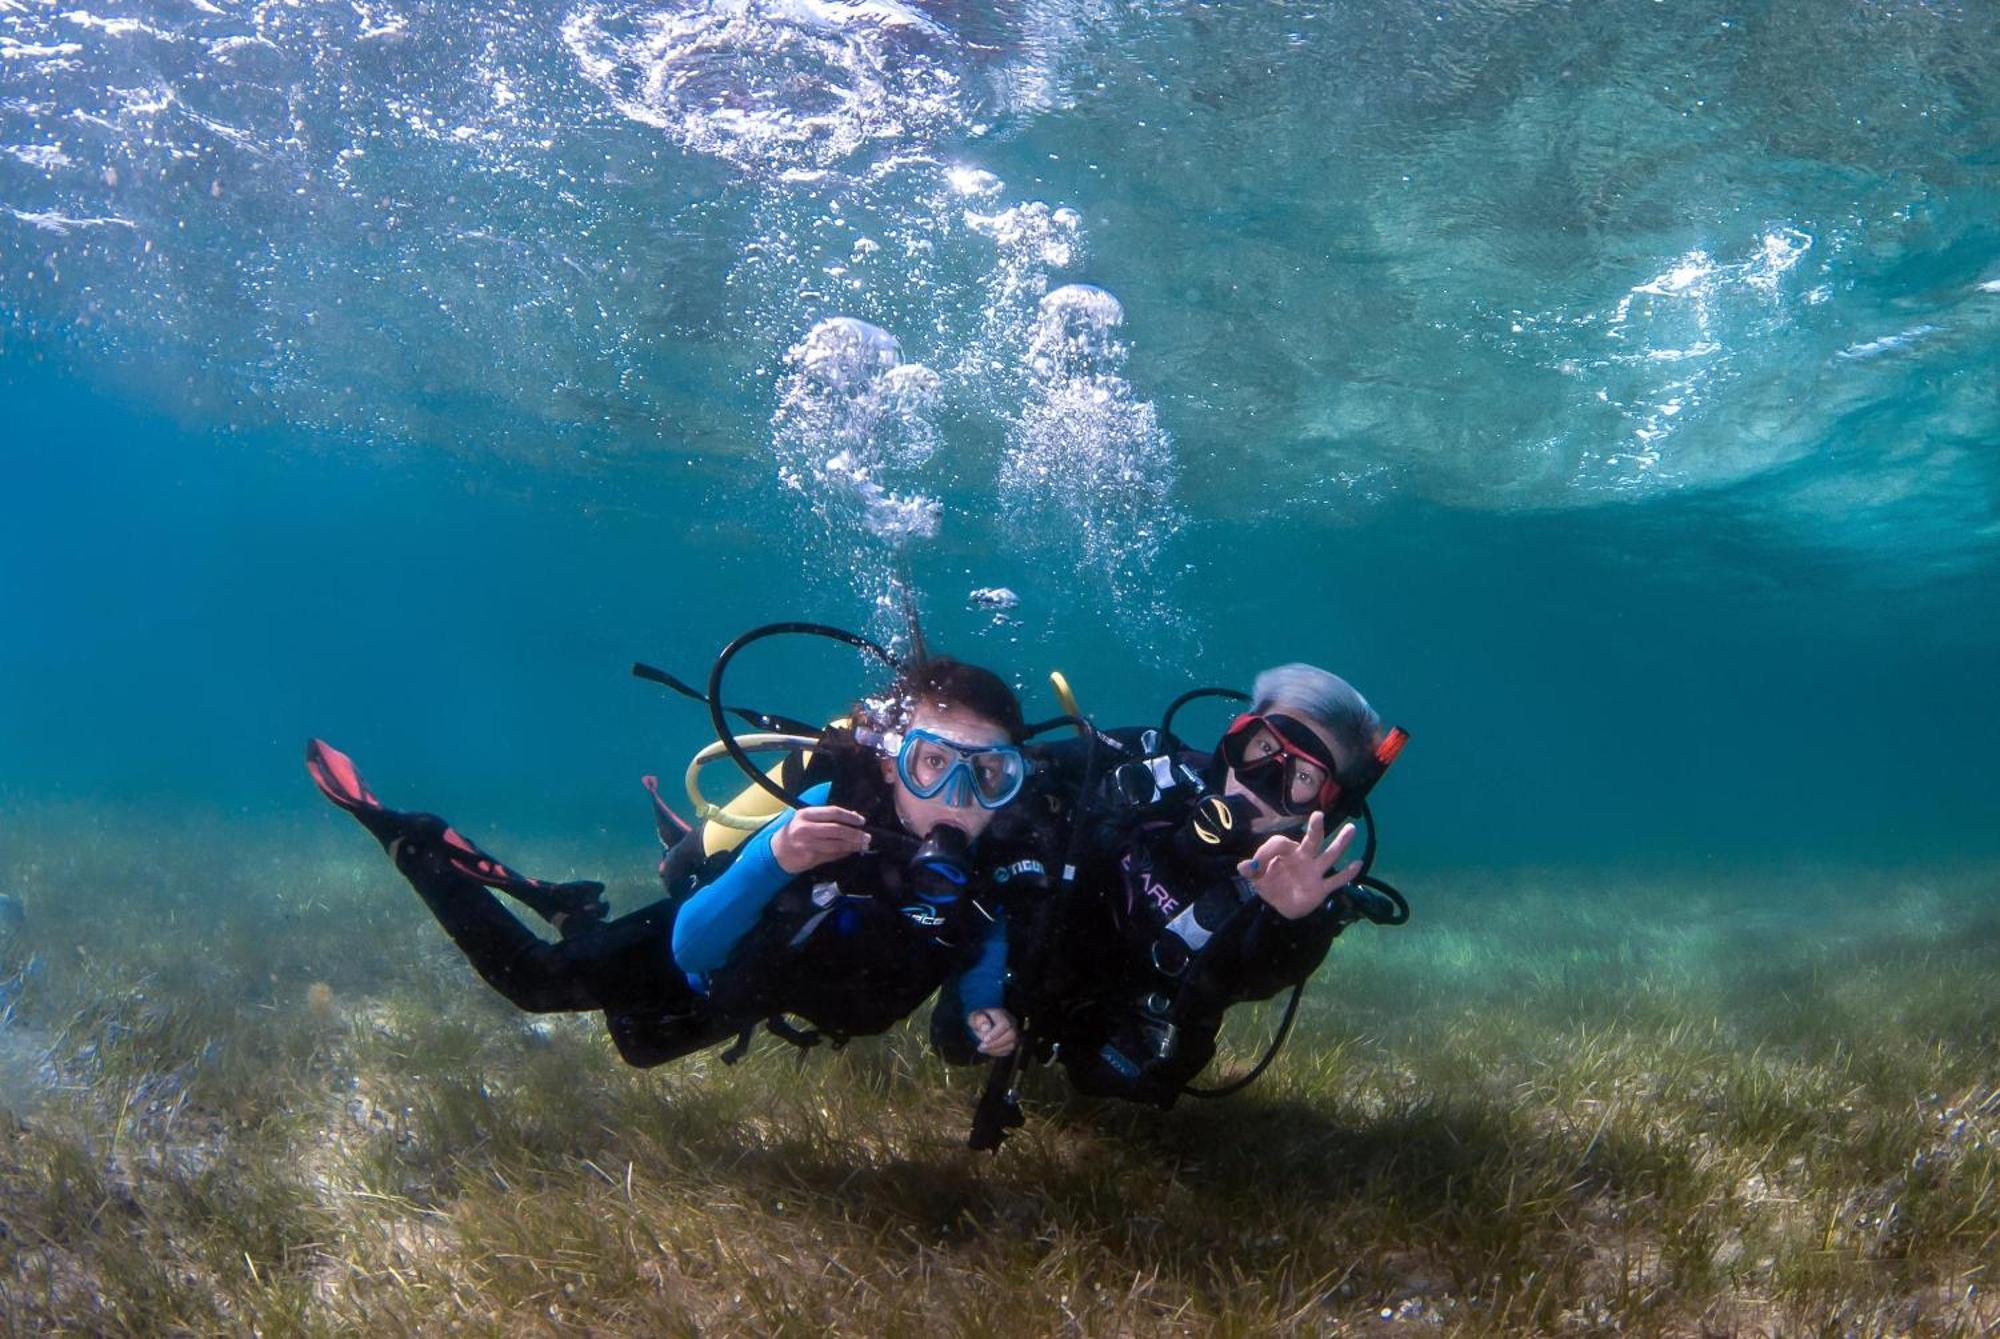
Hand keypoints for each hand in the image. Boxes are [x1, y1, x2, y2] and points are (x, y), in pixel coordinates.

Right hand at [770, 805, 870, 874]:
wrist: (777, 852)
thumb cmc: (795, 832)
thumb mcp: (807, 819)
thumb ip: (827, 818)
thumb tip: (853, 819)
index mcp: (806, 814)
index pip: (833, 812)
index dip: (850, 816)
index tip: (861, 821)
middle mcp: (806, 828)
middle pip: (837, 829)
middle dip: (855, 833)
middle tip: (867, 837)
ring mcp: (808, 844)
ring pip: (836, 844)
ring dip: (852, 845)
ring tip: (862, 845)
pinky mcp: (810, 857)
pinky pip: (832, 855)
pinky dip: (844, 853)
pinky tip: (850, 851)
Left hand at [967, 1008, 1017, 1056]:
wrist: (985, 1022)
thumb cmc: (979, 1019)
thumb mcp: (974, 1016)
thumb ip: (978, 1020)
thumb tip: (985, 1027)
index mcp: (1002, 1014)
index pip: (1004, 1024)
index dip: (995, 1034)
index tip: (984, 1040)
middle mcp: (1012, 1022)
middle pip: (1011, 1035)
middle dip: (996, 1044)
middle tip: (981, 1047)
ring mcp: (1015, 1033)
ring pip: (1011, 1045)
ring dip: (996, 1050)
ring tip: (983, 1049)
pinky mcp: (1013, 1042)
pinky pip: (1009, 1050)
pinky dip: (998, 1053)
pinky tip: (988, 1050)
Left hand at [1236, 811, 1362, 919]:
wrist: (1279, 907)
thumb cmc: (1270, 885)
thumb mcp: (1257, 878)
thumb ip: (1251, 871)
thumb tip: (1243, 866)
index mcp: (1287, 853)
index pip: (1281, 843)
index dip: (1267, 851)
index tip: (1255, 864)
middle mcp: (1303, 858)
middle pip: (1312, 840)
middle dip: (1315, 828)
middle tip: (1319, 815)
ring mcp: (1314, 872)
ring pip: (1329, 855)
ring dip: (1340, 843)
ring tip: (1351, 829)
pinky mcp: (1321, 888)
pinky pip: (1336, 880)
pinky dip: (1347, 873)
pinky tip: (1358, 864)